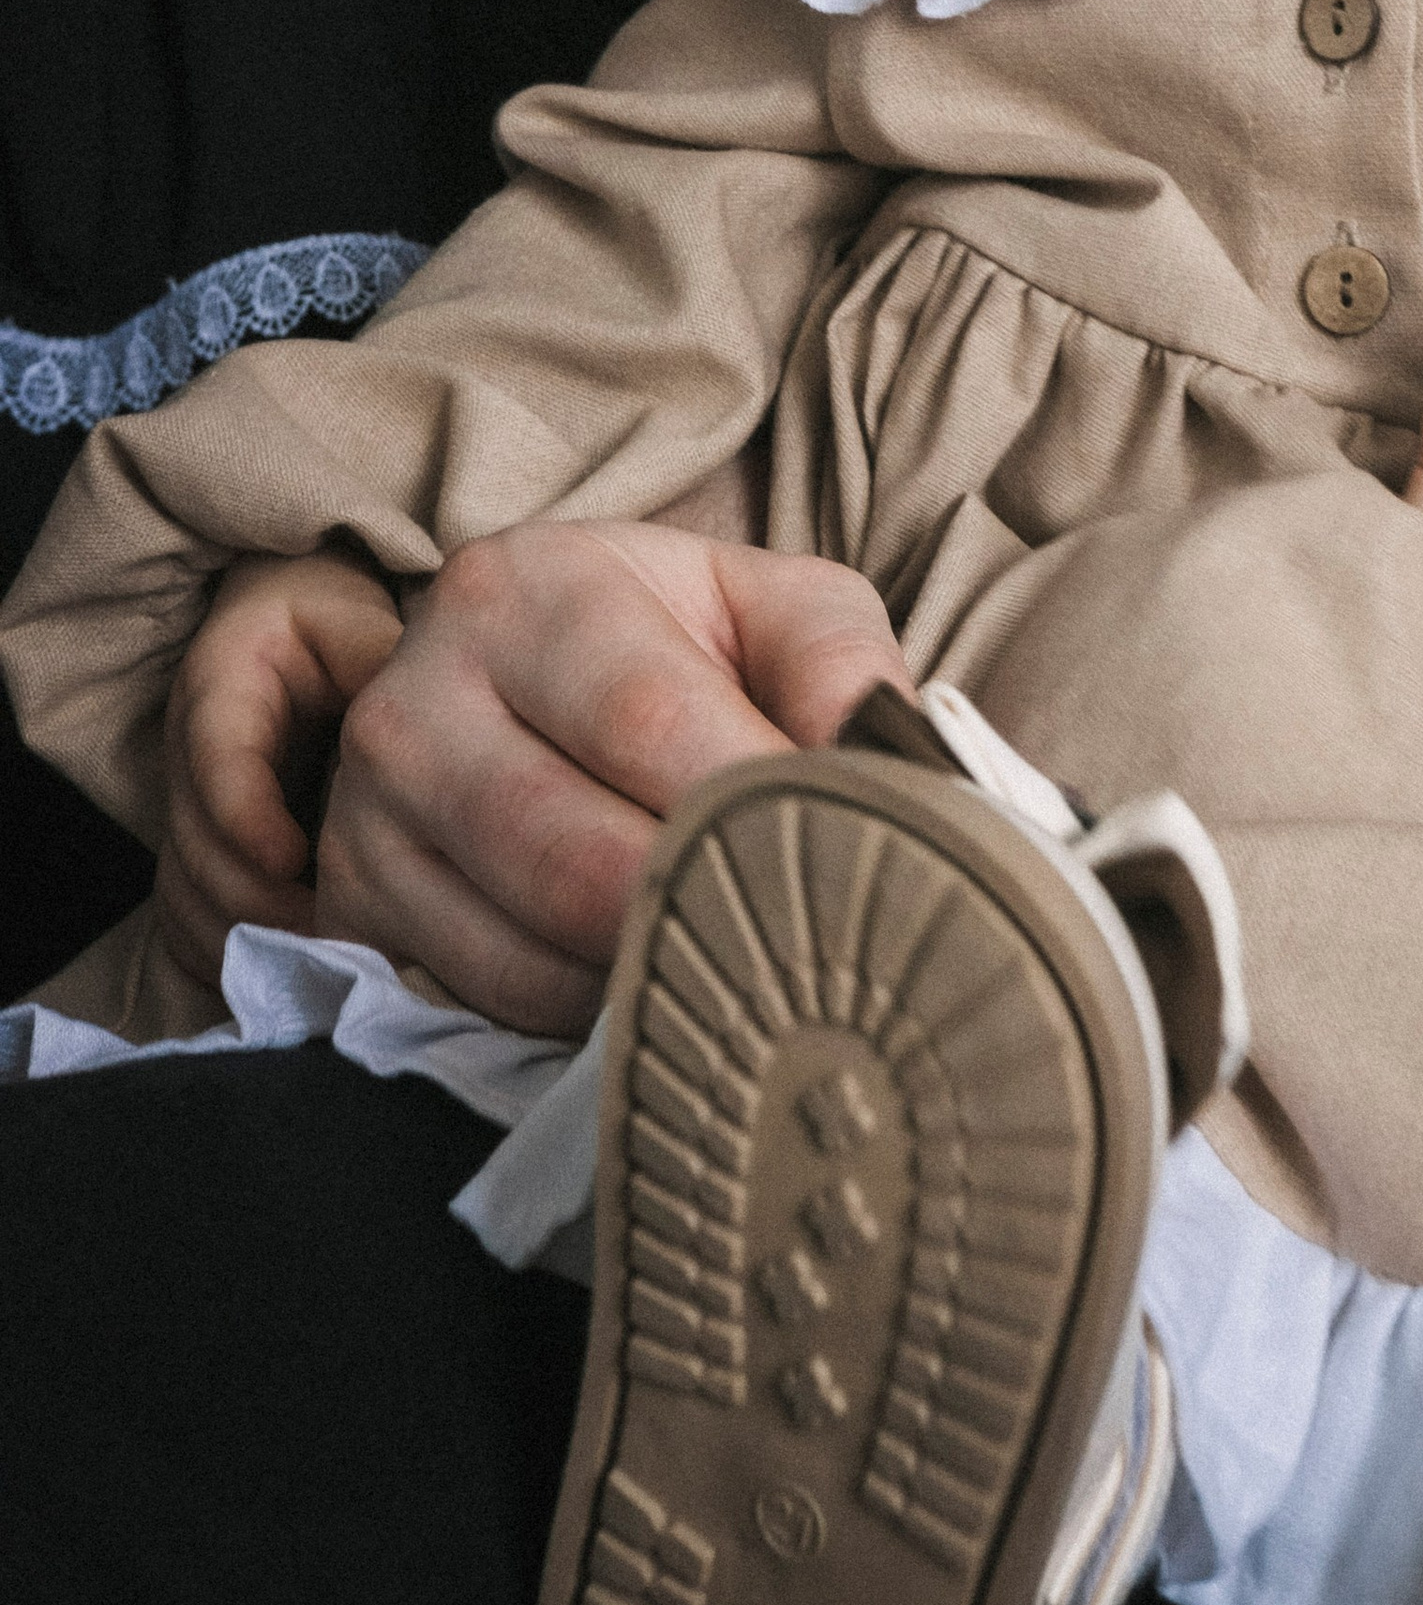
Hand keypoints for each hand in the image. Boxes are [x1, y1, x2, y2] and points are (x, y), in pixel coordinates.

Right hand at [156, 552, 405, 988]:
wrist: (281, 626)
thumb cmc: (325, 621)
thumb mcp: (348, 619)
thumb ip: (375, 658)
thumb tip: (428, 715)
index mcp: (219, 688)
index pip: (217, 760)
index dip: (246, 816)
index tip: (292, 858)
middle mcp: (185, 758)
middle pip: (196, 847)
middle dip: (260, 898)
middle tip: (340, 930)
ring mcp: (184, 811)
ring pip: (187, 895)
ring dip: (250, 935)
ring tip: (332, 957)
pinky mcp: (195, 852)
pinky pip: (186, 922)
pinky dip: (230, 955)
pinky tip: (296, 969)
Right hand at [314, 519, 911, 1036]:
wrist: (517, 666)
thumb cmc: (672, 641)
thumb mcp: (768, 604)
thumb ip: (840, 663)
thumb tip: (887, 765)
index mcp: (524, 590)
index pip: (649, 720)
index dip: (753, 803)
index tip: (848, 853)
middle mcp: (417, 697)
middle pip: (576, 858)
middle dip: (707, 911)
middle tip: (807, 943)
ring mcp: (365, 814)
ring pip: (528, 950)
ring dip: (649, 977)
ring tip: (736, 959)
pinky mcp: (354, 907)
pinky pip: (485, 1000)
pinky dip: (581, 1014)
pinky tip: (644, 981)